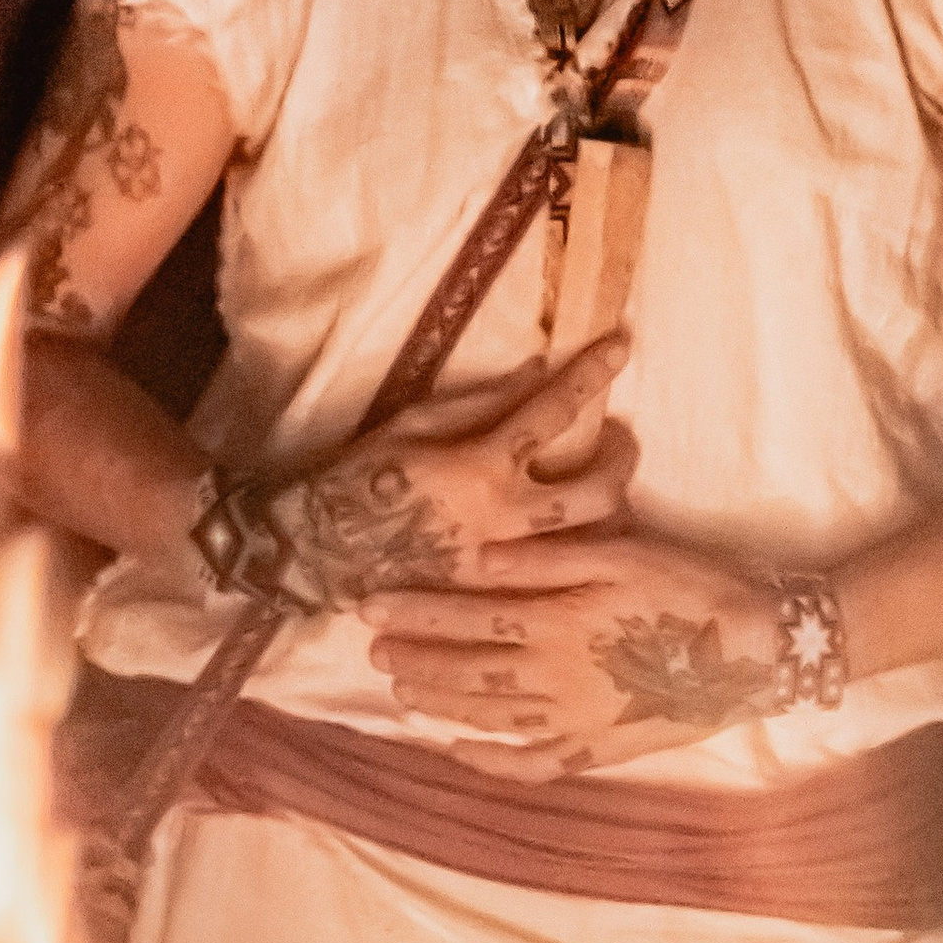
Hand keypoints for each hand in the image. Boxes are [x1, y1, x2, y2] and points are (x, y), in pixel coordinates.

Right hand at [265, 337, 635, 607]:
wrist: (320, 552)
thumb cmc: (359, 478)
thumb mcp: (411, 425)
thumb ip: (480, 402)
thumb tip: (539, 373)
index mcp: (479, 466)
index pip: (553, 410)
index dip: (591, 373)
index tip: (620, 344)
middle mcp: (502, 518)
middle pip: (598, 490)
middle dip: (621, 457)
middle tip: (619, 438)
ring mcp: (503, 565)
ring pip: (589, 540)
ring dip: (610, 506)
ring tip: (602, 484)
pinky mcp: (496, 598)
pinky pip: (556, 572)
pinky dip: (576, 547)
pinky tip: (574, 530)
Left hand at [367, 533, 786, 773]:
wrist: (757, 648)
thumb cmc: (692, 586)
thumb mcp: (622, 552)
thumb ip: (547, 558)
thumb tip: (479, 560)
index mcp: (559, 624)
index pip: (467, 618)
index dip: (415, 612)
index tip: (369, 606)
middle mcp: (556, 679)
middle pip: (467, 672)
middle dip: (414, 660)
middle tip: (371, 651)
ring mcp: (575, 722)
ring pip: (488, 718)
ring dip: (439, 705)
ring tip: (401, 691)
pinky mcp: (598, 750)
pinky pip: (533, 765)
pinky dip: (491, 762)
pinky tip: (458, 752)